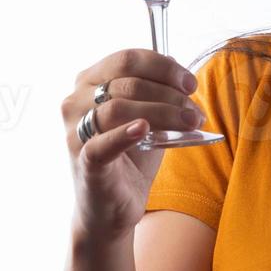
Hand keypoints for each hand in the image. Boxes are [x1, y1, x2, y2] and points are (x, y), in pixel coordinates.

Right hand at [62, 49, 203, 243]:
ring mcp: (76, 131)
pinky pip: (102, 142)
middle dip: (169, 92)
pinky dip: (125, 133)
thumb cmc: (129, 160)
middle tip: (194, 110)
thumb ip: (156, 93)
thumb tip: (179, 71)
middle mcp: (75, 102)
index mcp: (88, 83)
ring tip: (189, 123)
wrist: (110, 210)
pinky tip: (144, 129)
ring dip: (163, 112)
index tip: (190, 83)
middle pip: (127, 81)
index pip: (126, 59)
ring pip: (120, 107)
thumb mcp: (146, 119)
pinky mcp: (84, 161)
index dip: (163, 67)